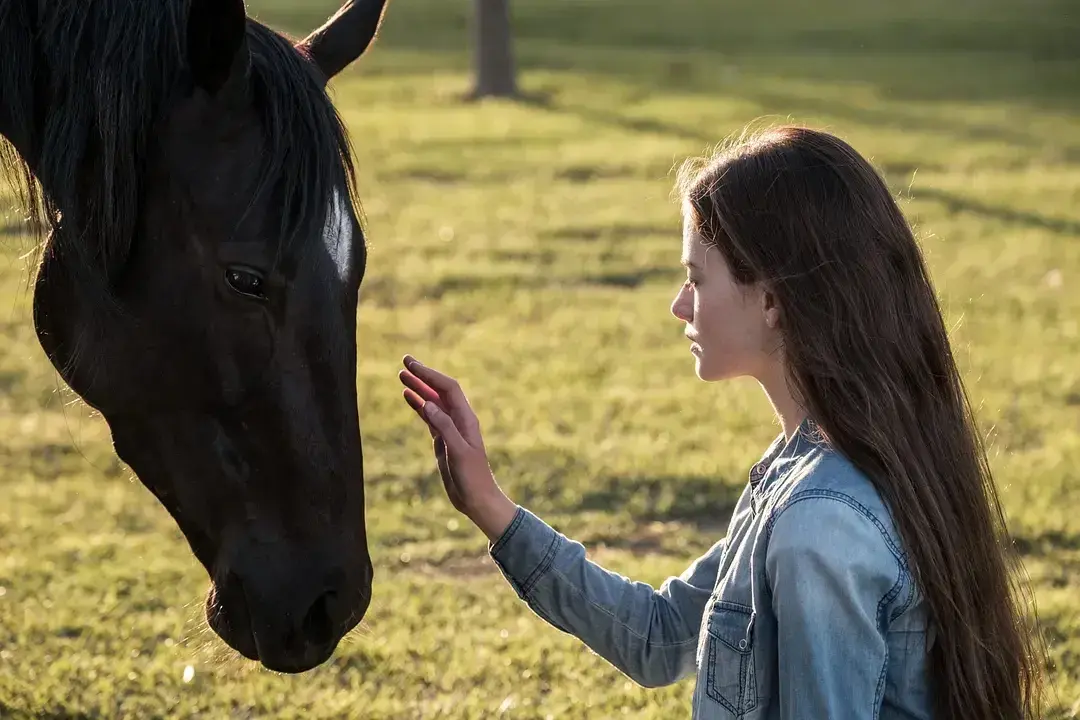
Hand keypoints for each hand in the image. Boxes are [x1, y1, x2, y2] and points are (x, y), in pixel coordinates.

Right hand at [398, 355, 517, 542]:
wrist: (477, 499)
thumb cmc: (472, 478)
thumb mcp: (459, 452)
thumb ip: (444, 427)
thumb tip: (427, 403)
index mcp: (466, 419)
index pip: (448, 389)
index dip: (430, 375)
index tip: (412, 365)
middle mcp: (459, 420)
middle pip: (439, 390)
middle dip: (423, 375)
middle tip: (404, 361)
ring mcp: (450, 429)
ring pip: (432, 402)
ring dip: (418, 388)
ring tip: (401, 376)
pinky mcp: (443, 441)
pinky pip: (429, 417)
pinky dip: (418, 406)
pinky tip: (408, 397)